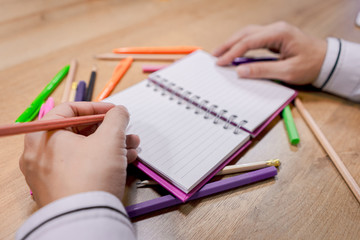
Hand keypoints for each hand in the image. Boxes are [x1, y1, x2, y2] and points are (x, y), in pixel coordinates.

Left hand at [19, 102, 139, 206]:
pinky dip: (101, 161)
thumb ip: (116, 118)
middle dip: (109, 130)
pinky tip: (124, 161)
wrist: (85, 219)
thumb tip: (120, 112)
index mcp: (43, 134)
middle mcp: (40, 152)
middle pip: (78, 131)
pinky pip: (80, 166)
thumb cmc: (92, 174)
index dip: (97, 107)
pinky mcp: (59, 187)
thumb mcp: (110, 139)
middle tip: (127, 131)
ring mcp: (47, 172)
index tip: (116, 111)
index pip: (70, 109)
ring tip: (132, 147)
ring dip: (110, 145)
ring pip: (83, 150)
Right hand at [213, 21, 326, 84]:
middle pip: (245, 33)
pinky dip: (241, 45)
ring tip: (220, 54)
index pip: (249, 41)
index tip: (220, 63)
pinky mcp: (274, 37)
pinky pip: (253, 38)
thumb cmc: (311, 65)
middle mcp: (275, 29)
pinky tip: (234, 52)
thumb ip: (262, 70)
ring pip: (247, 34)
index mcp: (279, 33)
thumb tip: (240, 71)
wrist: (327, 61)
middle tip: (214, 56)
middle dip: (228, 45)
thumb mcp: (287, 71)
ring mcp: (274, 32)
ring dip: (232, 43)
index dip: (232, 52)